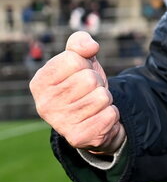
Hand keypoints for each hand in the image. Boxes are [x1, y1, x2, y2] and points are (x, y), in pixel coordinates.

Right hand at [29, 32, 124, 153]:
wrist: (93, 118)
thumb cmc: (83, 84)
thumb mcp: (80, 59)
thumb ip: (80, 43)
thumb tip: (90, 46)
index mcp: (40, 82)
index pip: (74, 60)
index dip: (85, 63)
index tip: (80, 73)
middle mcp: (44, 105)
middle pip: (89, 79)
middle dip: (98, 83)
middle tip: (90, 92)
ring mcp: (60, 123)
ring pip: (102, 97)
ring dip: (105, 99)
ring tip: (94, 104)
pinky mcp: (79, 137)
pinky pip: (110, 115)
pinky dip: (111, 114)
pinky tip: (99, 118)